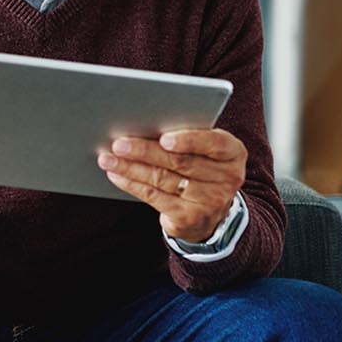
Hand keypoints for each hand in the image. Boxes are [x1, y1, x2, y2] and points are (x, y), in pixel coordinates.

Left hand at [97, 129, 246, 242]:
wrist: (210, 212)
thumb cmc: (200, 168)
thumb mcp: (204, 151)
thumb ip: (185, 136)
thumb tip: (140, 123)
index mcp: (233, 153)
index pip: (214, 143)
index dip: (188, 140)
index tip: (164, 138)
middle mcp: (227, 178)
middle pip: (180, 162)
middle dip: (145, 151)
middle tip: (118, 143)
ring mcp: (210, 201)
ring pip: (163, 179)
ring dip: (130, 168)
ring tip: (107, 158)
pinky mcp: (189, 218)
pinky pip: (155, 196)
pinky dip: (131, 184)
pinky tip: (116, 175)